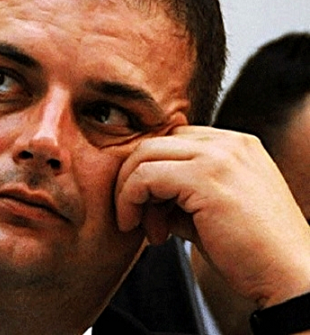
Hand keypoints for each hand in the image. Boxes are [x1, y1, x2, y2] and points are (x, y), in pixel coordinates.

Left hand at [115, 126, 309, 307]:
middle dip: (134, 181)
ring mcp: (219, 156)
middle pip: (153, 143)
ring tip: (148, 229)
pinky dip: (133, 201)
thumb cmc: (254, 253)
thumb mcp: (213, 209)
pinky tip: (153, 233)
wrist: (290, 277)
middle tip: (140, 220)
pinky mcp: (206, 177)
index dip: (152, 173)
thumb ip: (181, 192)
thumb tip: (142, 192)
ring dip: (130, 192)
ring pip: (144, 155)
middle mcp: (229, 143)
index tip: (151, 210)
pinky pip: (145, 176)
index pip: (172, 141)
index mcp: (236, 145)